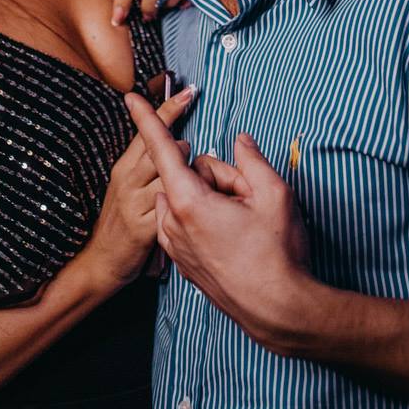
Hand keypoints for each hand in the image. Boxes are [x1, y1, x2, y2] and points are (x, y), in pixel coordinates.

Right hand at [85, 85, 194, 290]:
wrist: (101, 261)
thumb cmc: (122, 221)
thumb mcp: (130, 187)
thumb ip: (149, 166)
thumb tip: (179, 145)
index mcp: (125, 166)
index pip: (149, 130)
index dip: (169, 109)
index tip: (188, 91)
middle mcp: (127, 178)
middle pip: (161, 147)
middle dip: (181, 143)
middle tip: (192, 146)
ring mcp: (133, 201)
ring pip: (168, 174)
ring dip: (187, 174)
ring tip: (193, 183)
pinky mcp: (142, 225)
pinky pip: (170, 205)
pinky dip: (184, 202)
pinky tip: (191, 207)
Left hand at [125, 93, 313, 352]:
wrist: (278, 311)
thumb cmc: (277, 255)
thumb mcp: (274, 194)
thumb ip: (251, 160)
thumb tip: (240, 142)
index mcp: (189, 201)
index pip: (162, 148)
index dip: (148, 118)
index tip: (130, 97)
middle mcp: (172, 221)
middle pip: (189, 174)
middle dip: (218, 177)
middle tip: (248, 201)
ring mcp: (174, 243)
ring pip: (188, 198)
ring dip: (212, 200)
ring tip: (242, 224)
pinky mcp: (181, 259)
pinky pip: (187, 221)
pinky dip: (206, 219)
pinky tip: (233, 238)